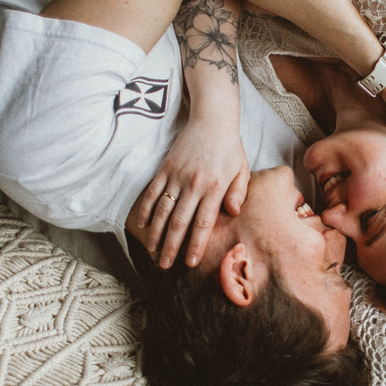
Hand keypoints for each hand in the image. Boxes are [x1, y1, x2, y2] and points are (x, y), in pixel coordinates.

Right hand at [137, 120, 248, 267]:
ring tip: (152, 252)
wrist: (212, 121)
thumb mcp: (242, 170)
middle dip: (171, 247)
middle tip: (165, 265)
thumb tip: (234, 214)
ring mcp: (177, 176)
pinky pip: (152, 193)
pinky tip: (142, 226)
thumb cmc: (230, 149)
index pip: (202, 223)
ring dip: (155, 233)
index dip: (195, 245)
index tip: (190, 263)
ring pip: (162, 211)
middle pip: (179, 222)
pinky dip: (145, 210)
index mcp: (214, 188)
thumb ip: (238, 193)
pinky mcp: (165, 168)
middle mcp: (193, 184)